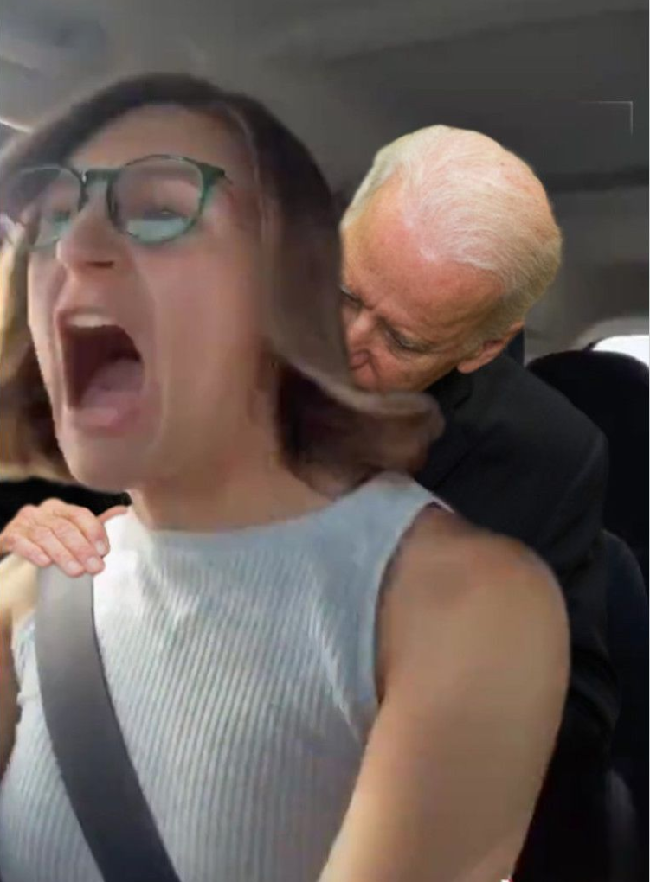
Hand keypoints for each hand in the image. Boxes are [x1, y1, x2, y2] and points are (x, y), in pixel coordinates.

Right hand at [0, 500, 128, 577]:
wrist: (14, 544)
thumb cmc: (49, 538)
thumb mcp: (71, 530)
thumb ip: (94, 523)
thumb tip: (123, 509)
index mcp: (60, 507)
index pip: (80, 514)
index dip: (94, 532)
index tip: (104, 551)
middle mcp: (42, 511)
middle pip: (64, 528)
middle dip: (82, 549)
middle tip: (95, 568)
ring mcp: (24, 522)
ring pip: (45, 536)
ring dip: (62, 555)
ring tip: (76, 571)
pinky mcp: (9, 535)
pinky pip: (21, 542)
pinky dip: (34, 552)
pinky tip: (45, 563)